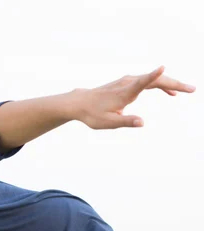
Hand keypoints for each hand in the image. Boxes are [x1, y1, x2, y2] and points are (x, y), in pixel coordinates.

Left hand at [75, 66, 194, 129]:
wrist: (79, 103)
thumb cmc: (92, 114)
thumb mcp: (108, 123)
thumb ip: (126, 122)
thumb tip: (142, 123)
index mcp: (124, 93)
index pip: (141, 82)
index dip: (152, 76)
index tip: (162, 67)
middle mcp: (127, 83)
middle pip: (154, 80)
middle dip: (174, 83)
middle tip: (192, 89)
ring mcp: (127, 81)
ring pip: (153, 80)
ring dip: (170, 83)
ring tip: (187, 90)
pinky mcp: (127, 83)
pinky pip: (148, 81)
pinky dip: (160, 84)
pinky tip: (170, 93)